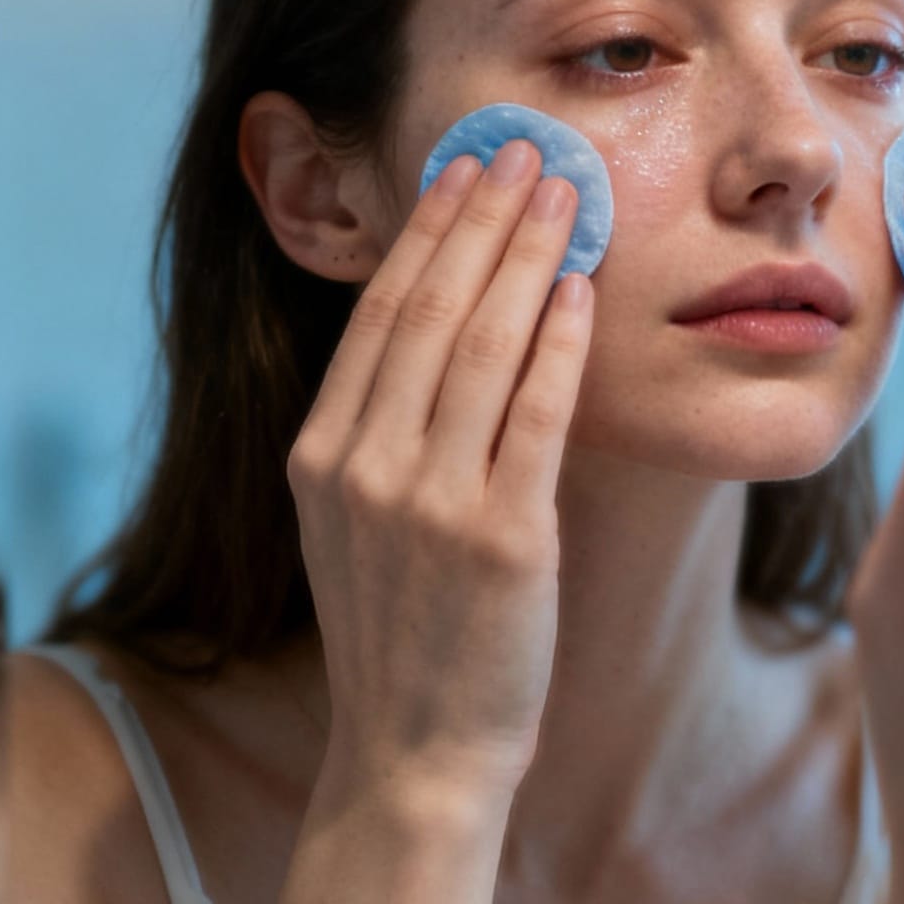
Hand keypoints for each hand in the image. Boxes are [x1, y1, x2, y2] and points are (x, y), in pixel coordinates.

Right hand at [287, 139, 593, 814]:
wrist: (416, 752)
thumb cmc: (403, 635)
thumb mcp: (355, 524)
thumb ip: (380, 434)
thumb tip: (442, 326)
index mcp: (319, 457)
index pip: (378, 315)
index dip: (427, 233)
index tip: (464, 172)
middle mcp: (364, 468)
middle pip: (431, 311)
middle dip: (484, 218)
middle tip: (526, 151)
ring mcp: (429, 502)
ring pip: (486, 345)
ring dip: (529, 256)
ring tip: (564, 196)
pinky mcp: (502, 537)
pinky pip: (538, 414)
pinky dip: (561, 343)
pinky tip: (584, 291)